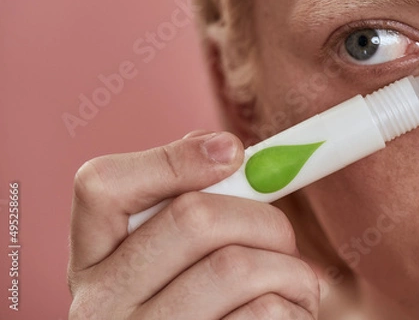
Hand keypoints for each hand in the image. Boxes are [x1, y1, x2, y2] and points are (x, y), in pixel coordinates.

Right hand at [68, 131, 319, 319]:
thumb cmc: (200, 301)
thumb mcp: (171, 255)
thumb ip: (184, 200)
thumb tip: (223, 149)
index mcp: (92, 261)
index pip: (104, 185)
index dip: (175, 159)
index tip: (234, 152)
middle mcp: (101, 304)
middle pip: (192, 218)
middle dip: (260, 216)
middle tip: (283, 234)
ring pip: (235, 267)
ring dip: (287, 265)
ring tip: (291, 278)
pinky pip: (262, 313)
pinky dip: (292, 303)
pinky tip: (285, 310)